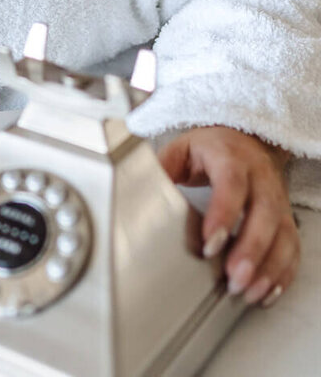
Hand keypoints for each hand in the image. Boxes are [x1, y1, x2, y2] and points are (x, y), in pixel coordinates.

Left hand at [158, 126, 297, 307]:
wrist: (247, 140)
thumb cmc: (211, 149)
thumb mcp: (183, 149)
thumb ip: (164, 169)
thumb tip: (140, 190)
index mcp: (230, 156)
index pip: (231, 184)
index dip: (223, 214)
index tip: (210, 245)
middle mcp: (260, 177)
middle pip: (264, 213)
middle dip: (251, 250)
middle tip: (234, 278)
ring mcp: (277, 198)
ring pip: (282, 233)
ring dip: (268, 267)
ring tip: (247, 291)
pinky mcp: (286, 217)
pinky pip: (292, 246)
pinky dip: (283, 271)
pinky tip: (266, 291)